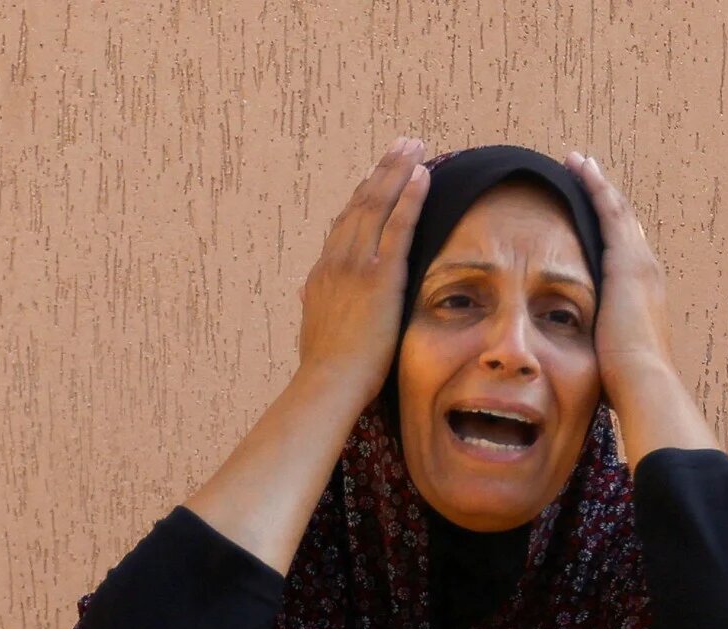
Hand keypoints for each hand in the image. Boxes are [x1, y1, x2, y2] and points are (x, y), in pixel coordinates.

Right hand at [297, 137, 430, 402]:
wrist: (328, 383)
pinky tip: (423, 175)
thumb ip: (313, 307)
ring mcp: (356, 265)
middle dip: (382, 171)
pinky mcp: (380, 275)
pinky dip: (410, 197)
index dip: (362, 197)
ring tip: (413, 147)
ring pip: (377, 205)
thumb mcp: (314, 329)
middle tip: (401, 146)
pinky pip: (397, 226)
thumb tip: (303, 297)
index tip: (376, 178)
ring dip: (396, 171)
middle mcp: (335, 261)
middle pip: (360, 204)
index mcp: (321, 275)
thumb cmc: (325, 369)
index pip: (342, 226)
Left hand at [563, 151, 675, 401]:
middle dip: (604, 195)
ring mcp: (640, 263)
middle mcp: (647, 271)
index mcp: (642, 293)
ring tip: (579, 161)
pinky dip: (596, 188)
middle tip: (584, 169)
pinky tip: (581, 168)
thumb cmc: (626, 382)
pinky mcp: (627, 261)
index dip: (608, 225)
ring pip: (617, 211)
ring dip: (597, 184)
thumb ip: (599, 344)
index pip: (623, 249)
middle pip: (623, 223)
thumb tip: (584, 358)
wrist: (644, 381)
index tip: (591, 206)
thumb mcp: (611, 355)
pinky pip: (609, 211)